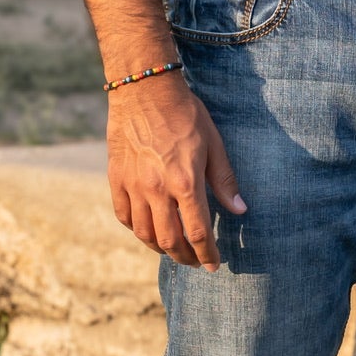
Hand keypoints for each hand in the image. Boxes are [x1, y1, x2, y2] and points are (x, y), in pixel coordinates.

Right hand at [106, 70, 245, 269]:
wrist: (144, 91)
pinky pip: (124, 216)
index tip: (214, 265)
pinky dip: (136, 230)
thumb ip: (224, 180)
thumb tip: (240, 210)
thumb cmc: (185, 115)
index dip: (207, 253)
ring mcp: (133, 186)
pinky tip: (147, 231)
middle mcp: (157, 190)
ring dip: (161, 248)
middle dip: (185, 257)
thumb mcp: (214, 144)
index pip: (198, 232)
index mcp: (185, 183)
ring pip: (144, 233)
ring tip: (173, 251)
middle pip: (170, 240)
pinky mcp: (116, 179)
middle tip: (195, 261)